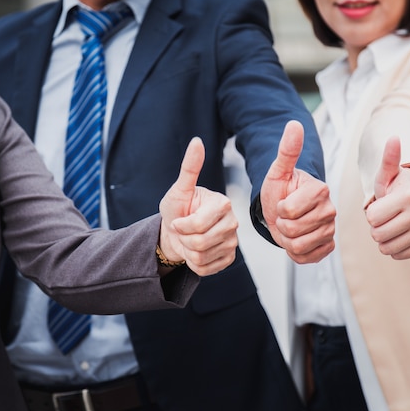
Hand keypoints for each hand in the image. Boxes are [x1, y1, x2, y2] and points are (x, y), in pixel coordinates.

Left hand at [159, 137, 238, 275]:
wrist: (177, 232)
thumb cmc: (178, 209)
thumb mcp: (179, 190)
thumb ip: (189, 168)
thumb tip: (197, 141)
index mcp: (223, 203)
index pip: (199, 225)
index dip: (181, 225)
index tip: (177, 219)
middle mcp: (233, 222)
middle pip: (200, 243)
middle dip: (183, 239)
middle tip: (182, 230)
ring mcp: (233, 242)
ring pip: (201, 257)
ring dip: (187, 251)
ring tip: (188, 239)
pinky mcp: (229, 258)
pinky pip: (205, 269)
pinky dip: (193, 263)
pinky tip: (194, 251)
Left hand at [260, 120, 335, 263]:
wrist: (282, 210)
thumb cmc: (280, 190)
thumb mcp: (278, 171)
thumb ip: (287, 150)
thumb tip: (295, 123)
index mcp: (320, 190)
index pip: (290, 210)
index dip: (280, 209)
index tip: (283, 202)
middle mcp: (330, 210)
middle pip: (293, 230)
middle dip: (282, 225)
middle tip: (285, 216)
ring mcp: (330, 229)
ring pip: (298, 245)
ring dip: (287, 239)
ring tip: (290, 226)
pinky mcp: (328, 246)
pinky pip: (306, 257)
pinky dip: (295, 252)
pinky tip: (297, 239)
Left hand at [366, 136, 409, 258]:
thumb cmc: (394, 186)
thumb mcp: (386, 174)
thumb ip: (388, 158)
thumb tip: (394, 137)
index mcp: (409, 196)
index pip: (371, 218)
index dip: (371, 213)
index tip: (380, 204)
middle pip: (378, 235)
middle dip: (376, 227)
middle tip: (385, 216)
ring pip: (387, 248)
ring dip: (384, 238)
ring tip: (391, 224)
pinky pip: (400, 255)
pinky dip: (395, 248)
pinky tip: (399, 234)